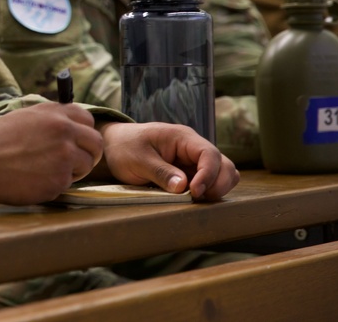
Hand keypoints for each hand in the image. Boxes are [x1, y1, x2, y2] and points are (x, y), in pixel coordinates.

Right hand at [0, 103, 102, 204]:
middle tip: (77, 161)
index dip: (84, 131)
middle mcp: (64, 131)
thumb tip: (69, 124)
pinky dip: (56, 184)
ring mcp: (64, 156)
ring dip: (74, 170)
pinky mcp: (60, 180)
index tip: (79, 140)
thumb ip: (50, 118)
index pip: (87, 119)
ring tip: (49, 171)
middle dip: (89, 153)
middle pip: (96, 142)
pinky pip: (69, 183)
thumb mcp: (25, 117)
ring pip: (86, 165)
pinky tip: (36, 180)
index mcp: (54, 113)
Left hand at [97, 122, 238, 200]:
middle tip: (197, 199)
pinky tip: (192, 198)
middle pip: (224, 165)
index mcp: (182, 138)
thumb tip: (183, 187)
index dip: (208, 175)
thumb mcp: (138, 159)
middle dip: (218, 184)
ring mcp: (193, 160)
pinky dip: (209, 190)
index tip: (195, 192)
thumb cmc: (124, 147)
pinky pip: (210, 181)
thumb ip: (161, 172)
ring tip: (196, 199)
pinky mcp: (190, 172)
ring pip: (223, 173)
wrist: (114, 144)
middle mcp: (193, 147)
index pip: (209, 154)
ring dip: (217, 188)